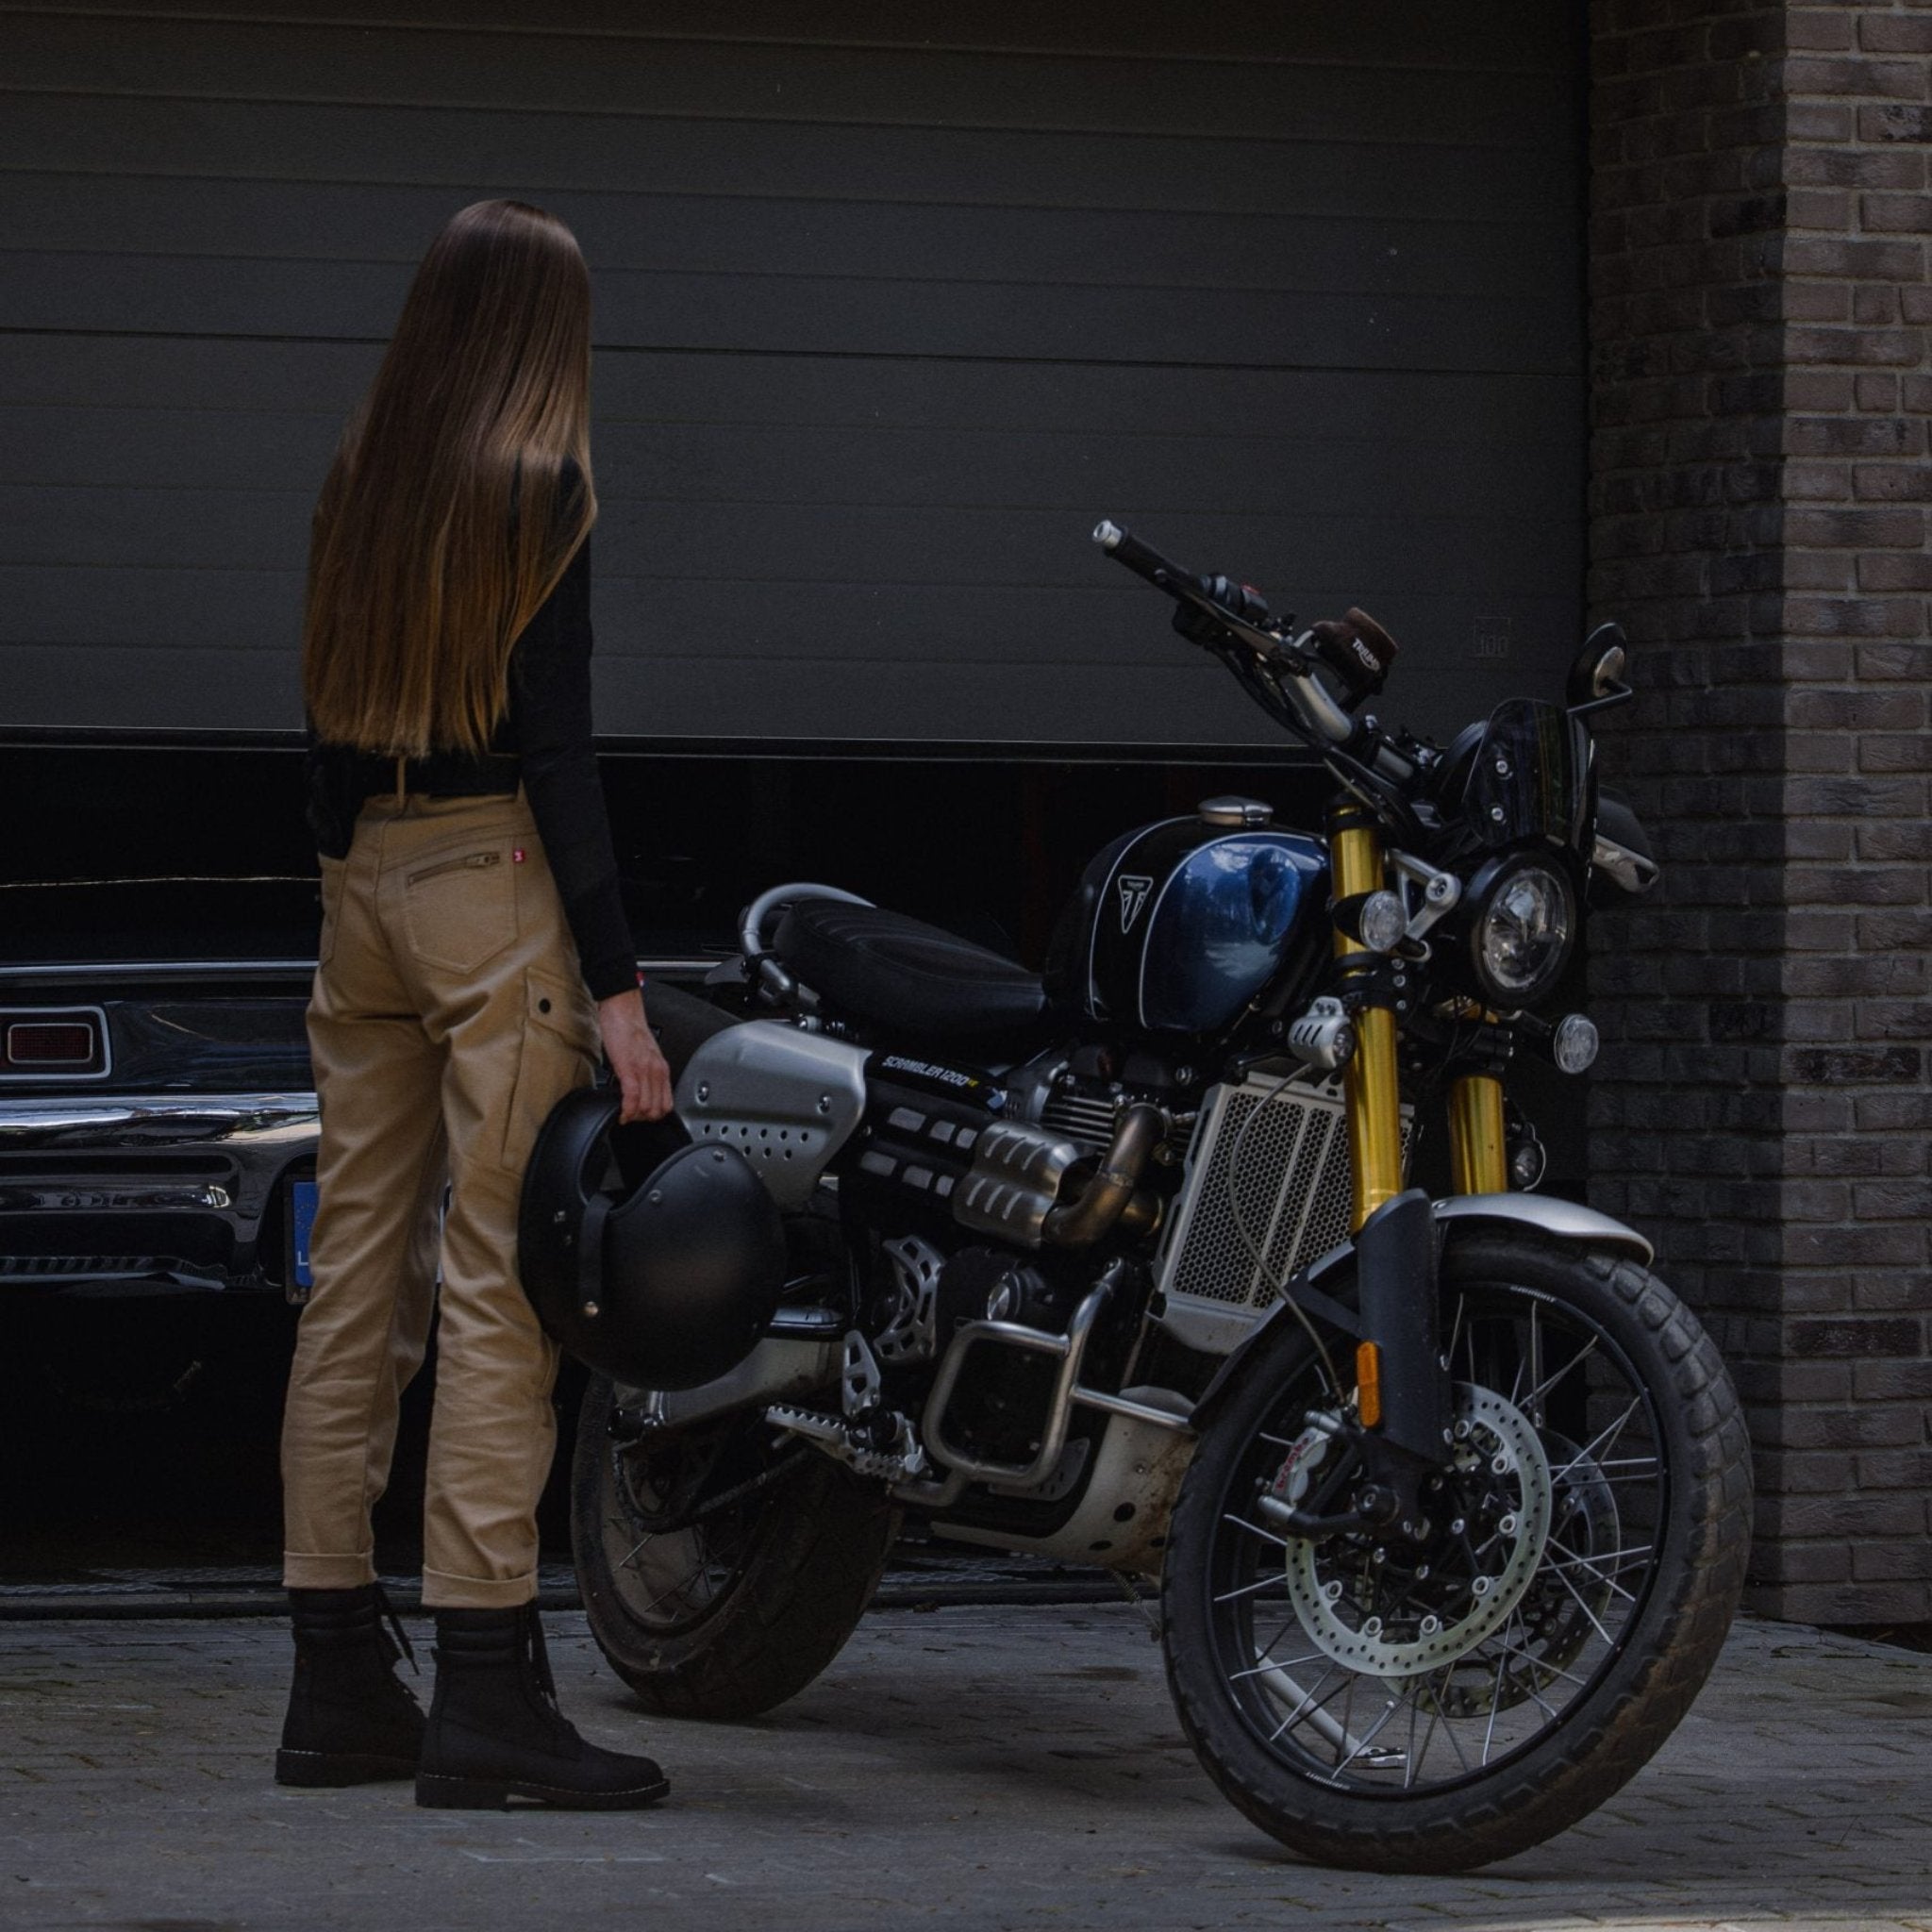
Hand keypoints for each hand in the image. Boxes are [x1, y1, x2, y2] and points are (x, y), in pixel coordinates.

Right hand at [596, 986, 673, 1123]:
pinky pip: (632, 1098)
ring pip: (646, 1108)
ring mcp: (644, 1070)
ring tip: (624, 1114)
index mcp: (662, 1069)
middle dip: (643, 1120)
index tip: (641, 1117)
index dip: (654, 1116)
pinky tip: (621, 1112)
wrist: (623, 1010)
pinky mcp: (629, 1068)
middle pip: (657, 1110)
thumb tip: (639, 1091)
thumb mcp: (645, 1055)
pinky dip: (626, 1110)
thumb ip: (646, 1073)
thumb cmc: (629, 1030)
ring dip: (634, 1117)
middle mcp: (657, 1071)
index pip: (667, 1104)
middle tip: (631, 1117)